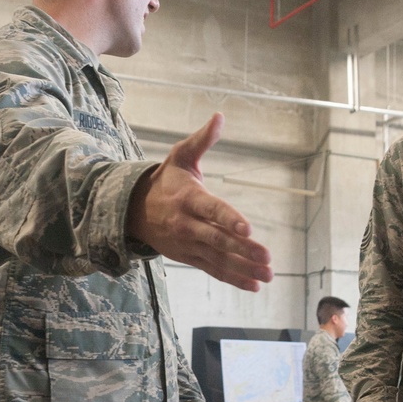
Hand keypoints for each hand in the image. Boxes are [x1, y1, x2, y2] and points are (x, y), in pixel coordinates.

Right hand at [126, 113, 272, 291]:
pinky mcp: (190, 257)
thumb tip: (219, 117)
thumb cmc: (166, 180)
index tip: (249, 228)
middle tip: (267, 257)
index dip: (230, 219)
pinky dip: (234, 279)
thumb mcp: (180, 157)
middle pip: (218, 240)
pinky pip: (213, 270)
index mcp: (189, 199)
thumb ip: (202, 140)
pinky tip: (254, 285)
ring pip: (219, 259)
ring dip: (244, 268)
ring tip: (268, 275)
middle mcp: (188, 225)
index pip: (212, 210)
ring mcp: (189, 244)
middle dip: (243, 250)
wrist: (135, 210)